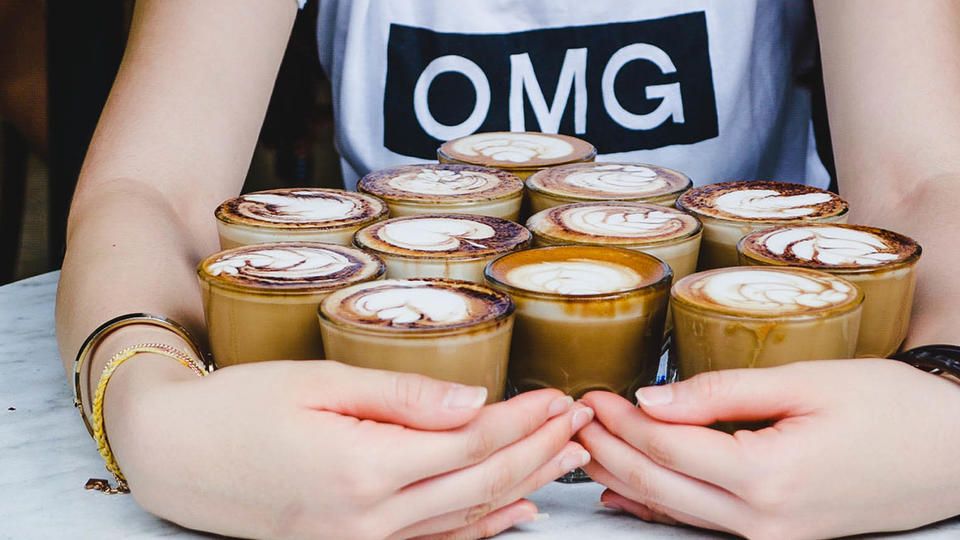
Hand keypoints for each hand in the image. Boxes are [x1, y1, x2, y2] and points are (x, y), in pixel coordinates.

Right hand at [103, 358, 593, 538]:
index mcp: (365, 468)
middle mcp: (370, 518)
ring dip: (522, 487)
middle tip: (582, 425)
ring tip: (564, 462)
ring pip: (466, 519)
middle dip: (538, 453)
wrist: (174, 454)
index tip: (561, 398)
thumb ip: (403, 397)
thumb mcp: (318, 382)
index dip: (525, 421)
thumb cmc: (238, 407)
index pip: (472, 444)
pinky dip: (480, 527)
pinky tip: (511, 515)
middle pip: (480, 485)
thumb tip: (474, 403)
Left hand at [578, 359, 959, 538]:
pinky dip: (658, 504)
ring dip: (623, 474)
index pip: (666, 444)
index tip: (590, 394)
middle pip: (657, 482)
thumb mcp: (808, 383)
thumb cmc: (893, 410)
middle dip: (608, 448)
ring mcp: (769, 537)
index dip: (619, 419)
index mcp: (768, 474)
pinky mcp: (777, 537)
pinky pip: (701, 522)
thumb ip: (723, 392)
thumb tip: (651, 399)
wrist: (954, 456)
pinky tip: (626, 493)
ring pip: (673, 507)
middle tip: (573, 418)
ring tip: (585, 447)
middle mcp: (761, 519)